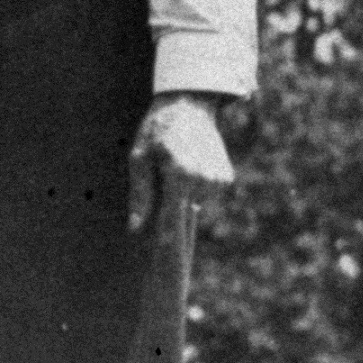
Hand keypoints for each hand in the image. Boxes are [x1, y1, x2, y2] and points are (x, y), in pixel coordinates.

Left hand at [122, 93, 235, 237]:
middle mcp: (204, 179)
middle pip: (180, 210)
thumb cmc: (157, 129)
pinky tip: (191, 163)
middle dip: (168, 201)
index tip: (164, 259)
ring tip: (176, 163)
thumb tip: (135, 227)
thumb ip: (139, 194)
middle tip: (162, 171)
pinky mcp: (226, 178)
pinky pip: (205, 194)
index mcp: (179, 174)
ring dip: (183, 191)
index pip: (171, 216)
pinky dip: (196, 185)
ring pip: (194, 203)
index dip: (166, 239)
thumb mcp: (139, 158)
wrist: (189, 104)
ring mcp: (218, 179)